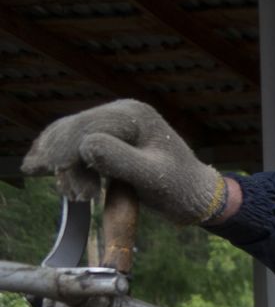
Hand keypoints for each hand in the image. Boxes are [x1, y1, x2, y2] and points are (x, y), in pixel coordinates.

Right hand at [22, 100, 225, 225]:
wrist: (197, 195)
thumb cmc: (182, 189)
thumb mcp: (154, 178)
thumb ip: (121, 161)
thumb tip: (86, 147)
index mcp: (134, 115)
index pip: (89, 126)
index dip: (69, 151)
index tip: (62, 178)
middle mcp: (121, 111)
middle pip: (74, 128)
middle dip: (62, 159)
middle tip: (72, 193)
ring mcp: (112, 123)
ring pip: (69, 134)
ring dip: (59, 161)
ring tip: (70, 192)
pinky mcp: (107, 137)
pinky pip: (73, 142)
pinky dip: (59, 157)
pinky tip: (44, 170)